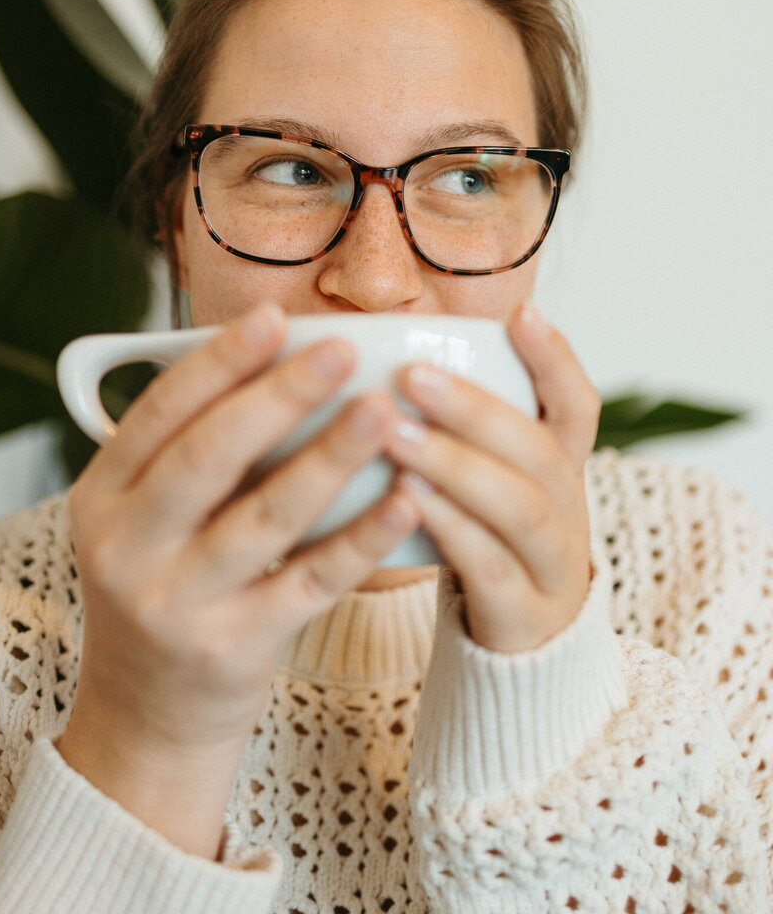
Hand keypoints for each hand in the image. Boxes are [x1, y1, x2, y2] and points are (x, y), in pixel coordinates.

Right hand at [56, 303, 419, 855]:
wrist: (146, 713)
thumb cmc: (165, 585)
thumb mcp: (143, 518)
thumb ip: (191, 453)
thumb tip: (280, 365)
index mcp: (103, 496)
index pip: (161, 412)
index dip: (220, 362)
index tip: (276, 318)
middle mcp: (128, 547)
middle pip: (211, 456)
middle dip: (280, 395)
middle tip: (343, 349)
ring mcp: (178, 603)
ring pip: (267, 516)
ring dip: (330, 456)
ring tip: (383, 409)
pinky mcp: (234, 647)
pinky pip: (310, 582)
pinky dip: (361, 537)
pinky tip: (404, 498)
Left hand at [384, 302, 598, 654]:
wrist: (517, 652)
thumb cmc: (484, 542)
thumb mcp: (490, 482)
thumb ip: (462, 430)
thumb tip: (385, 355)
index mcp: (563, 468)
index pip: (577, 404)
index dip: (555, 359)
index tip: (521, 312)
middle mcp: (570, 510)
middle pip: (540, 450)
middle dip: (476, 409)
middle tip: (414, 375)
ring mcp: (553, 565)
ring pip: (520, 507)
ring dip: (457, 463)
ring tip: (396, 434)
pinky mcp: (524, 614)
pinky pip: (491, 566)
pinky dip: (451, 526)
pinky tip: (407, 497)